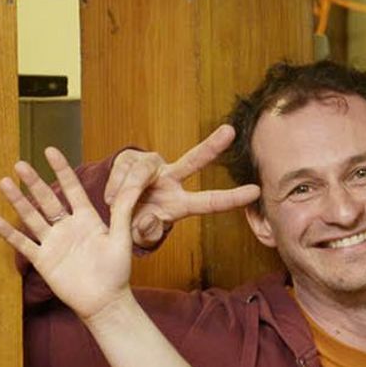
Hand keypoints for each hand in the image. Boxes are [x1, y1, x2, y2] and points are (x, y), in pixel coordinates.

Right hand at [0, 147, 153, 323]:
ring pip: (32, 217)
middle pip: (47, 200)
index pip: (72, 189)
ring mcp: (53, 242)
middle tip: (19, 163)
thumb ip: (123, 210)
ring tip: (4, 182)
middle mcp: (67, 227)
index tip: (50, 151)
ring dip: (18, 201)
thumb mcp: (122, 236)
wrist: (105, 301)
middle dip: (34, 182)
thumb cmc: (117, 271)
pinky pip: (23, 244)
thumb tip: (134, 182)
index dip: (61, 170)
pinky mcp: (43, 260)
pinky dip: (9, 232)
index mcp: (88, 219)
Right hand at [105, 123, 259, 251]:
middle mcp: (172, 180)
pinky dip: (112, 187)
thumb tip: (149, 220)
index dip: (232, 197)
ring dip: (127, 190)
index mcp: (180, 204)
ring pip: (143, 171)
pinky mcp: (131, 158)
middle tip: (230, 131)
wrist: (109, 209)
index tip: (256, 191)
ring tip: (117, 205)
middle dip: (211, 146)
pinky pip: (122, 171)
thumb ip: (146, 233)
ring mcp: (153, 167)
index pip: (210, 202)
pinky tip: (111, 196)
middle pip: (193, 161)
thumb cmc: (134, 224)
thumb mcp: (141, 236)